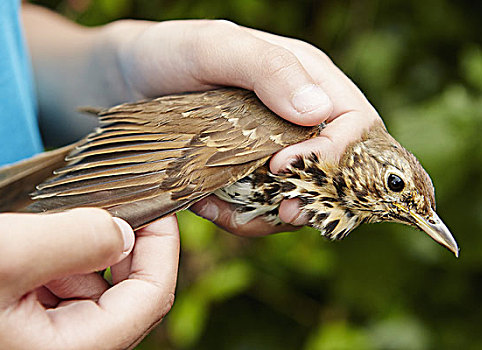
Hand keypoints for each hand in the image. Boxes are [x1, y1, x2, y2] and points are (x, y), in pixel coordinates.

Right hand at [0, 209, 178, 348]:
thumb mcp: (1, 257)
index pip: (152, 296)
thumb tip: (123, 231)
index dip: (163, 245)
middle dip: (118, 241)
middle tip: (102, 202)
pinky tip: (29, 246)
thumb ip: (73, 240)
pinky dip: (57, 259)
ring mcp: (50, 340)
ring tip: (46, 228)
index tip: (157, 202)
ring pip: (93, 284)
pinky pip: (63, 287)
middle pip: (128, 289)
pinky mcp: (29, 326)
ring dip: (81, 248)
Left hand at [104, 20, 380, 232]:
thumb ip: (267, 68)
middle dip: (311, 198)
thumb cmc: (170, 52)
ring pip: (300, 197)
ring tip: (224, 209)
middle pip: (336, 170)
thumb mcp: (214, 47)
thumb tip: (317, 111)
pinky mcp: (249, 173)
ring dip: (270, 215)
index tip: (282, 168)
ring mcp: (275, 149)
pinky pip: (263, 207)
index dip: (333, 155)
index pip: (354, 124)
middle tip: (279, 212)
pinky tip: (208, 204)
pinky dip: (241, 217)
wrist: (126, 79)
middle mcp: (300, 117)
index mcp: (308, 78)